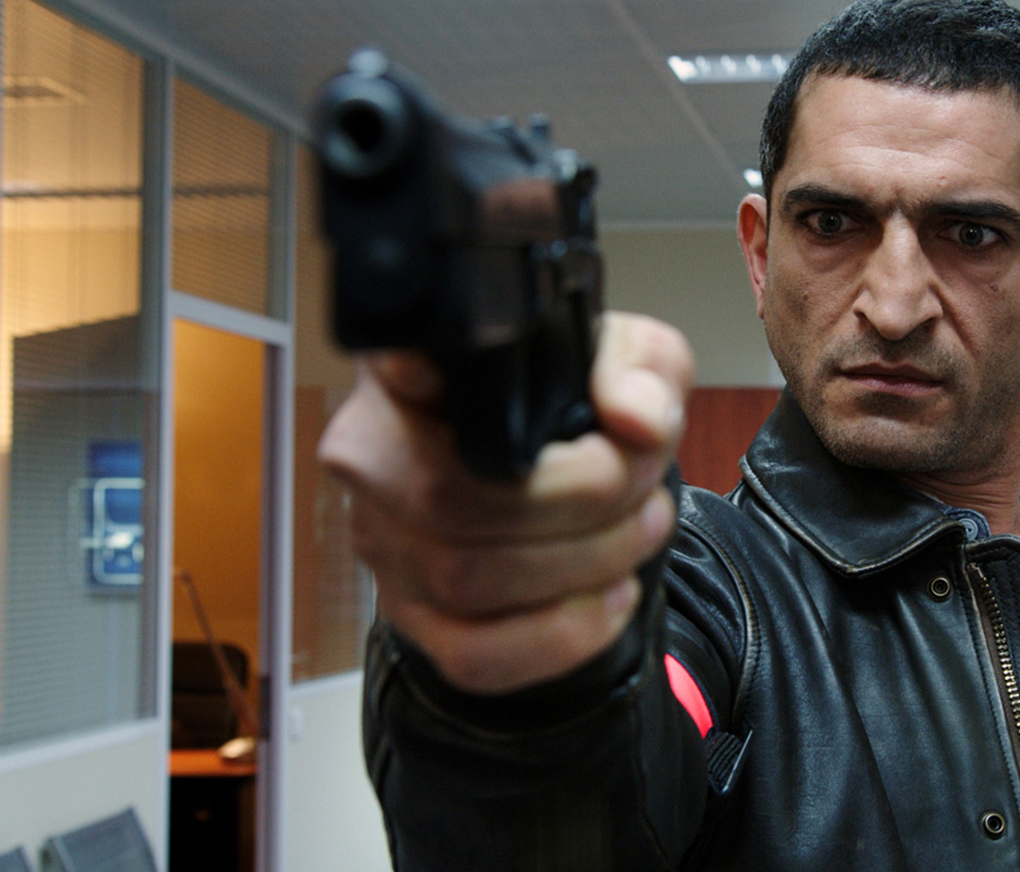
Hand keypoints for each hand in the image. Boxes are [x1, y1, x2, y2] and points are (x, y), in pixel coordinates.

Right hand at [318, 312, 692, 694]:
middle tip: (642, 487)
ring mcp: (385, 543)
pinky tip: (610, 596)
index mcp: (414, 369)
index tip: (446, 378)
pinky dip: (560, 636)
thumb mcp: (633, 364)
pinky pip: (473, 655)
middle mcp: (376, 454)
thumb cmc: (588, 408)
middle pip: (445, 496)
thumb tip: (635, 418)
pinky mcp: (413, 617)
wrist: (581, 480)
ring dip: (582, 563)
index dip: (410, 373)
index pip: (388, 365)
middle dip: (578, 501)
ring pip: (463, 579)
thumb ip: (643, 371)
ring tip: (640, 530)